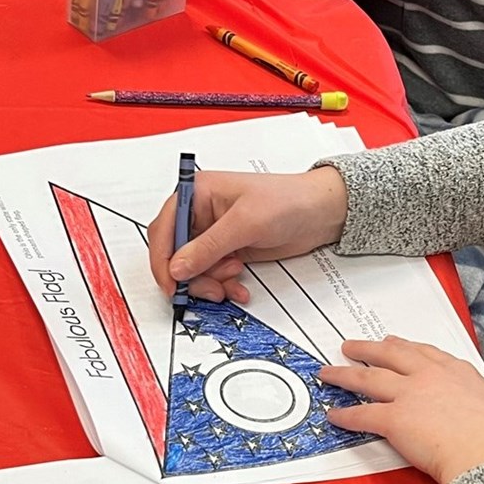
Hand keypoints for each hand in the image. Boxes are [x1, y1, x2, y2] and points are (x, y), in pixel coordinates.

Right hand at [147, 165, 347, 303]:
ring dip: (210, 282)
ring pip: (194, 269)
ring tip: (233, 281)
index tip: (172, 284)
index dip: (163, 259)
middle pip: (176, 253)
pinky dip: (223, 285)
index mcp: (197, 193)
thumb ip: (208, 247)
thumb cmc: (287, 201)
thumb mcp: (245, 223)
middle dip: (191, 276)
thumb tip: (177, 267)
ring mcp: (214, 234)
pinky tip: (239, 286)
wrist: (320, 213)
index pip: (165, 228)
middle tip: (210, 290)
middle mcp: (201, 213)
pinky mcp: (228, 250)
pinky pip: (213, 275)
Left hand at [320, 337, 483, 483]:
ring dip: (345, 374)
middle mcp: (431, 376)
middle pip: (391, 356)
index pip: (424, 353)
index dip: (404, 347)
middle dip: (368, 349)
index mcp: (458, 372)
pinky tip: (333, 415)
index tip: (392, 342)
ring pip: (368, 379)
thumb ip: (474, 406)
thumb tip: (471, 421)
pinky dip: (345, 415)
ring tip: (329, 372)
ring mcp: (411, 395)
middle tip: (351, 345)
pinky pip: (362, 415)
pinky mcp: (394, 419)